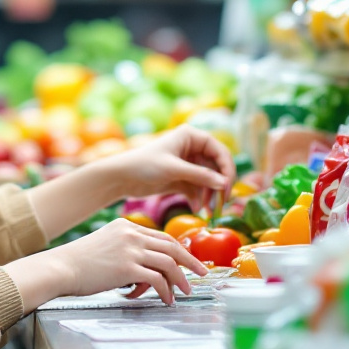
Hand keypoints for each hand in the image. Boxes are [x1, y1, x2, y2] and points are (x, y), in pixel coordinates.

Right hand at [5, 218, 209, 310]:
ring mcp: (130, 250)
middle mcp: (131, 234)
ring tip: (185, 292)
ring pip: (169, 263)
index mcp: (126, 226)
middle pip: (171, 246)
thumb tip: (144, 267)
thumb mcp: (105, 244)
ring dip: (180, 280)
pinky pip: (157, 279)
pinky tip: (167, 299)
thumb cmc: (78, 262)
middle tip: (202, 274)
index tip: (189, 261)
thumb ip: (125, 248)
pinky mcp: (127, 267)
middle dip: (190, 262)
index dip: (179, 250)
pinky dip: (166, 291)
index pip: (161, 236)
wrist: (61, 268)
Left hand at [99, 125, 234, 211]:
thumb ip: (200, 176)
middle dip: (219, 186)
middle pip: (217, 167)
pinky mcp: (181, 178)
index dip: (227, 169)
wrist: (120, 178)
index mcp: (191, 136)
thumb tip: (225, 184)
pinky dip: (199, 198)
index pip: (220, 151)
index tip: (227, 188)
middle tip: (221, 204)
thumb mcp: (174, 170)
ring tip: (208, 211)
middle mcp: (192, 148)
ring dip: (210, 195)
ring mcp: (187, 163)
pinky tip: (197, 209)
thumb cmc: (144, 166)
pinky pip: (197, 188)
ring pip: (208, 180)